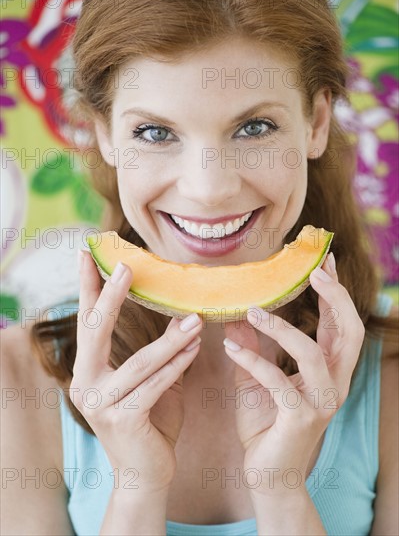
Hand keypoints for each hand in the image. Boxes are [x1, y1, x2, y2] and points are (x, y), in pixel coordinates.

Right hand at [70, 251, 202, 493]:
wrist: (146, 474)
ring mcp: (99, 404)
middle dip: (111, 296)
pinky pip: (154, 385)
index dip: (89, 288)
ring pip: (139, 361)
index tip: (89, 256)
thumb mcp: (154, 381)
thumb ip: (163, 352)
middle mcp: (84, 384)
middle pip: (95, 331)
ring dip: (171, 339)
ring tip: (195, 317)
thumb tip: (181, 316)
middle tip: (125, 265)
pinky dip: (177, 365)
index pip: (87, 322)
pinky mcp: (122, 420)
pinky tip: (195, 347)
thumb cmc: (150, 423)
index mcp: (87, 370)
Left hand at [223, 253, 364, 495]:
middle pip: (349, 333)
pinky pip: (278, 381)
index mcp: (328, 371)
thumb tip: (235, 315)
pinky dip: (253, 360)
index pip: (341, 324)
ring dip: (282, 328)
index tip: (324, 263)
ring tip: (253, 310)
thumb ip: (251, 348)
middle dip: (335, 298)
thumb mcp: (255, 379)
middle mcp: (334, 384)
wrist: (267, 475)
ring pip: (313, 354)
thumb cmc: (265, 425)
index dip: (336, 293)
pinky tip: (230, 348)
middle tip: (314, 271)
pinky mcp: (300, 418)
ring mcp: (321, 402)